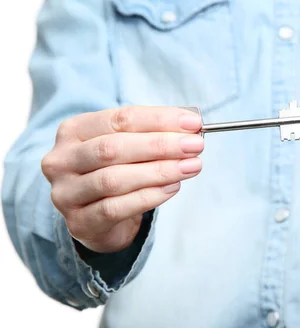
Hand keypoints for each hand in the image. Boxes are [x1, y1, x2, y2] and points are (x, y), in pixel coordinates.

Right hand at [41, 106, 203, 252]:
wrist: (97, 216)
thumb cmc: (118, 170)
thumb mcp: (129, 144)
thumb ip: (154, 133)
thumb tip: (192, 126)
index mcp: (74, 130)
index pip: (120, 118)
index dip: (159, 120)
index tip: (193, 123)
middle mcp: (62, 159)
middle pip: (114, 148)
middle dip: (161, 145)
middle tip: (195, 145)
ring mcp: (66, 193)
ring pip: (114, 179)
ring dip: (159, 171)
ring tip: (191, 167)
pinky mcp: (79, 222)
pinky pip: (116, 208)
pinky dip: (149, 196)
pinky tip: (173, 188)